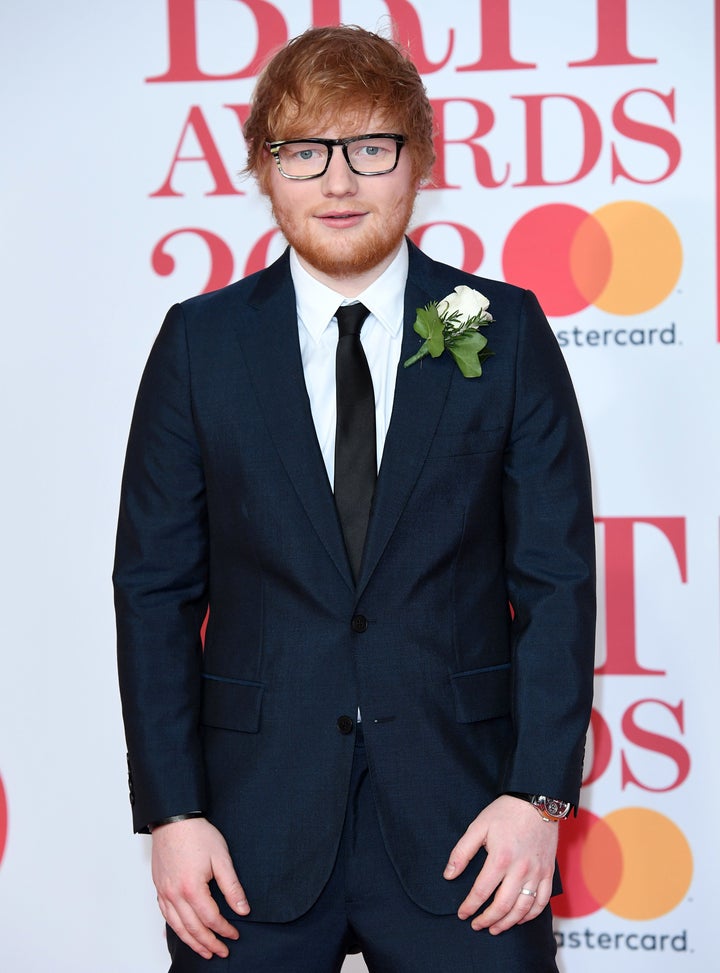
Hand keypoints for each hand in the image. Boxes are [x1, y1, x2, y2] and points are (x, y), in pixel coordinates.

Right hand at [151, 817, 249, 958]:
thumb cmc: (197, 835)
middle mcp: (175, 895)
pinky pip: (166, 916)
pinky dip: (176, 929)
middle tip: (222, 952)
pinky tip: (183, 932)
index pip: (211, 918)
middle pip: (193, 928)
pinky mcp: (159, 888)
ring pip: (178, 927)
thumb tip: (243, 909)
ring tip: (205, 951)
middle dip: (209, 943)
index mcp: (192, 889)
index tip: (234, 935)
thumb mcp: (221, 858)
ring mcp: (164, 892)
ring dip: (192, 942)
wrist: (173, 819)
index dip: (224, 930)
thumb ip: (232, 887)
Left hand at [443, 795, 557, 933]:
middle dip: (487, 920)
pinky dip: (531, 915)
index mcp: (500, 858)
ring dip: (508, 923)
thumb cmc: (504, 812)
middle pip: (503, 906)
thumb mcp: (478, 827)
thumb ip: (462, 852)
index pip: (481, 892)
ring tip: (495, 929)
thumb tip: (448, 875)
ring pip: (523, 909)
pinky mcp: (548, 873)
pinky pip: (542, 902)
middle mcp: (520, 870)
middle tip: (476, 926)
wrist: (537, 801)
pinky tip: (520, 919)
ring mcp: (537, 873)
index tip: (462, 914)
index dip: (470, 907)